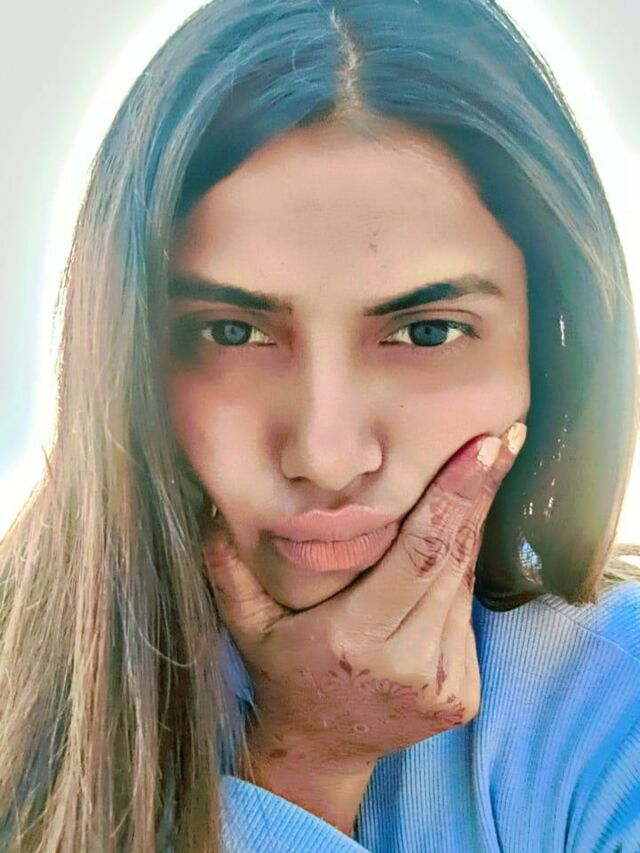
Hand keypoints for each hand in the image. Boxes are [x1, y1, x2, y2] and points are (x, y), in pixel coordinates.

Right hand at [203, 423, 526, 772]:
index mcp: (357, 638)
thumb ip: (229, 570)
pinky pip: (465, 615)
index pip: (420, 554)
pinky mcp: (465, 695)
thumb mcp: (246, 625)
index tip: (483, 448)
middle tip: (500, 440)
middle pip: (453, 561)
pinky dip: (456, 579)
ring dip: (464, 535)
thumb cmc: (283, 674)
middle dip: (476, 496)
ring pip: (463, 585)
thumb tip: (217, 511)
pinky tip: (442, 557)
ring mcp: (444, 683)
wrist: (321, 751)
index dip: (455, 497)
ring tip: (469, 485)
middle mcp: (409, 663)